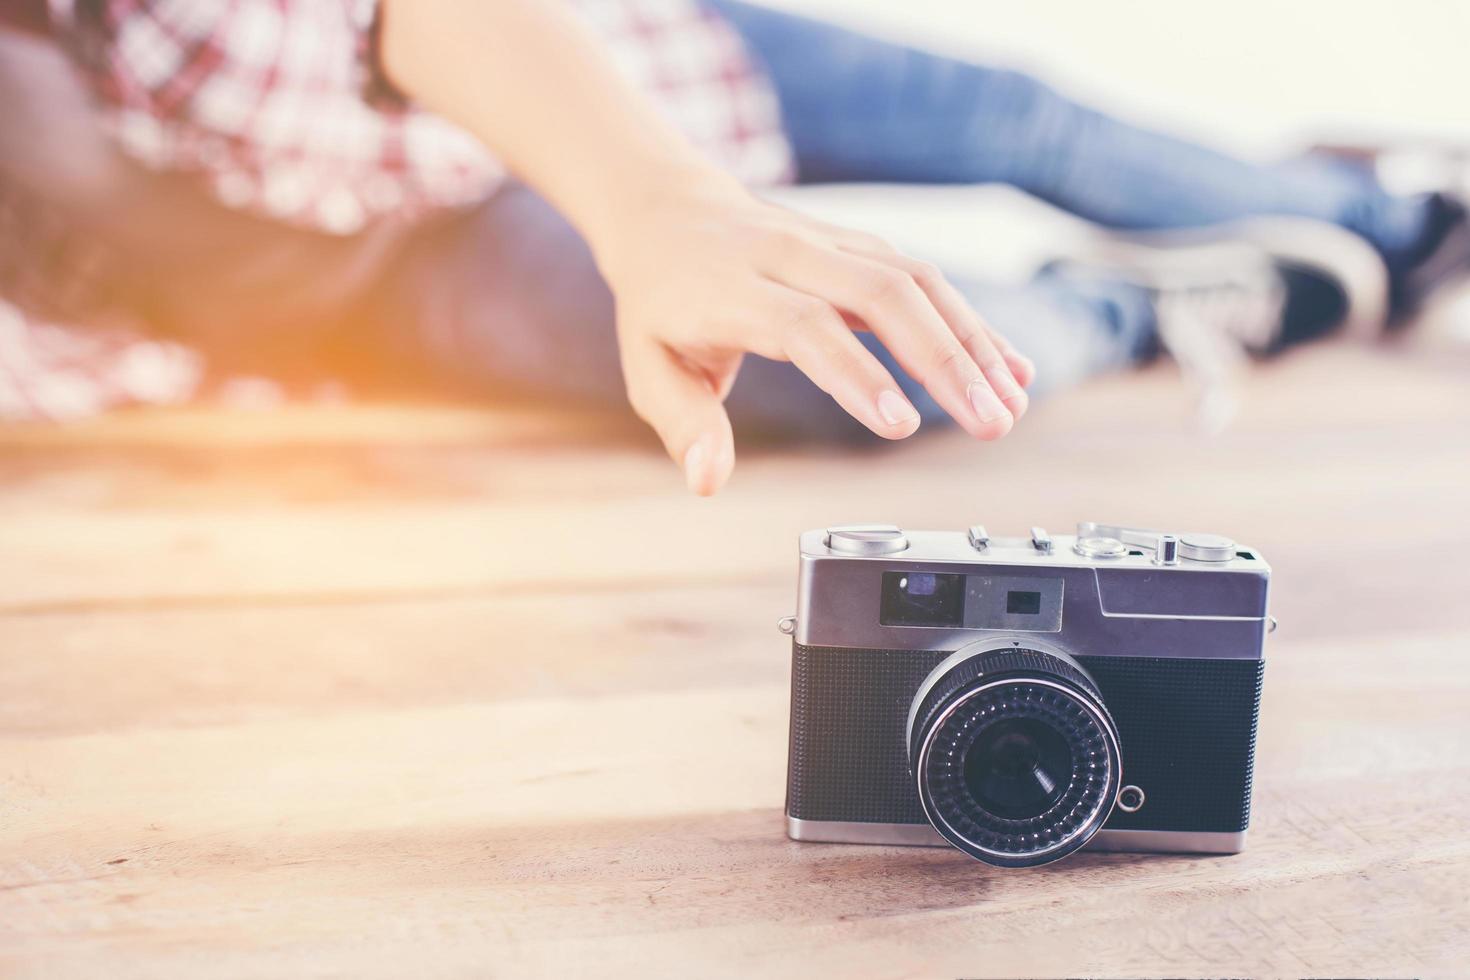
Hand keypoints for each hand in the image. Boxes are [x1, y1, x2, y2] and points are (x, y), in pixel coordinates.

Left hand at [591, 173, 1035, 494]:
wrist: (669, 210)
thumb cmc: (661, 301)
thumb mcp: (650, 367)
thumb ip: (683, 424)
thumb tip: (708, 481)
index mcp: (735, 289)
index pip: (807, 327)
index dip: (857, 374)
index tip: (900, 426)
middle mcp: (791, 255)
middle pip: (883, 293)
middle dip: (946, 360)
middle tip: (991, 423)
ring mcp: (832, 243)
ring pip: (916, 279)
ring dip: (972, 342)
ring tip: (1012, 405)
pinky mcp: (861, 244)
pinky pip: (925, 277)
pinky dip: (971, 322)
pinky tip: (1011, 368)